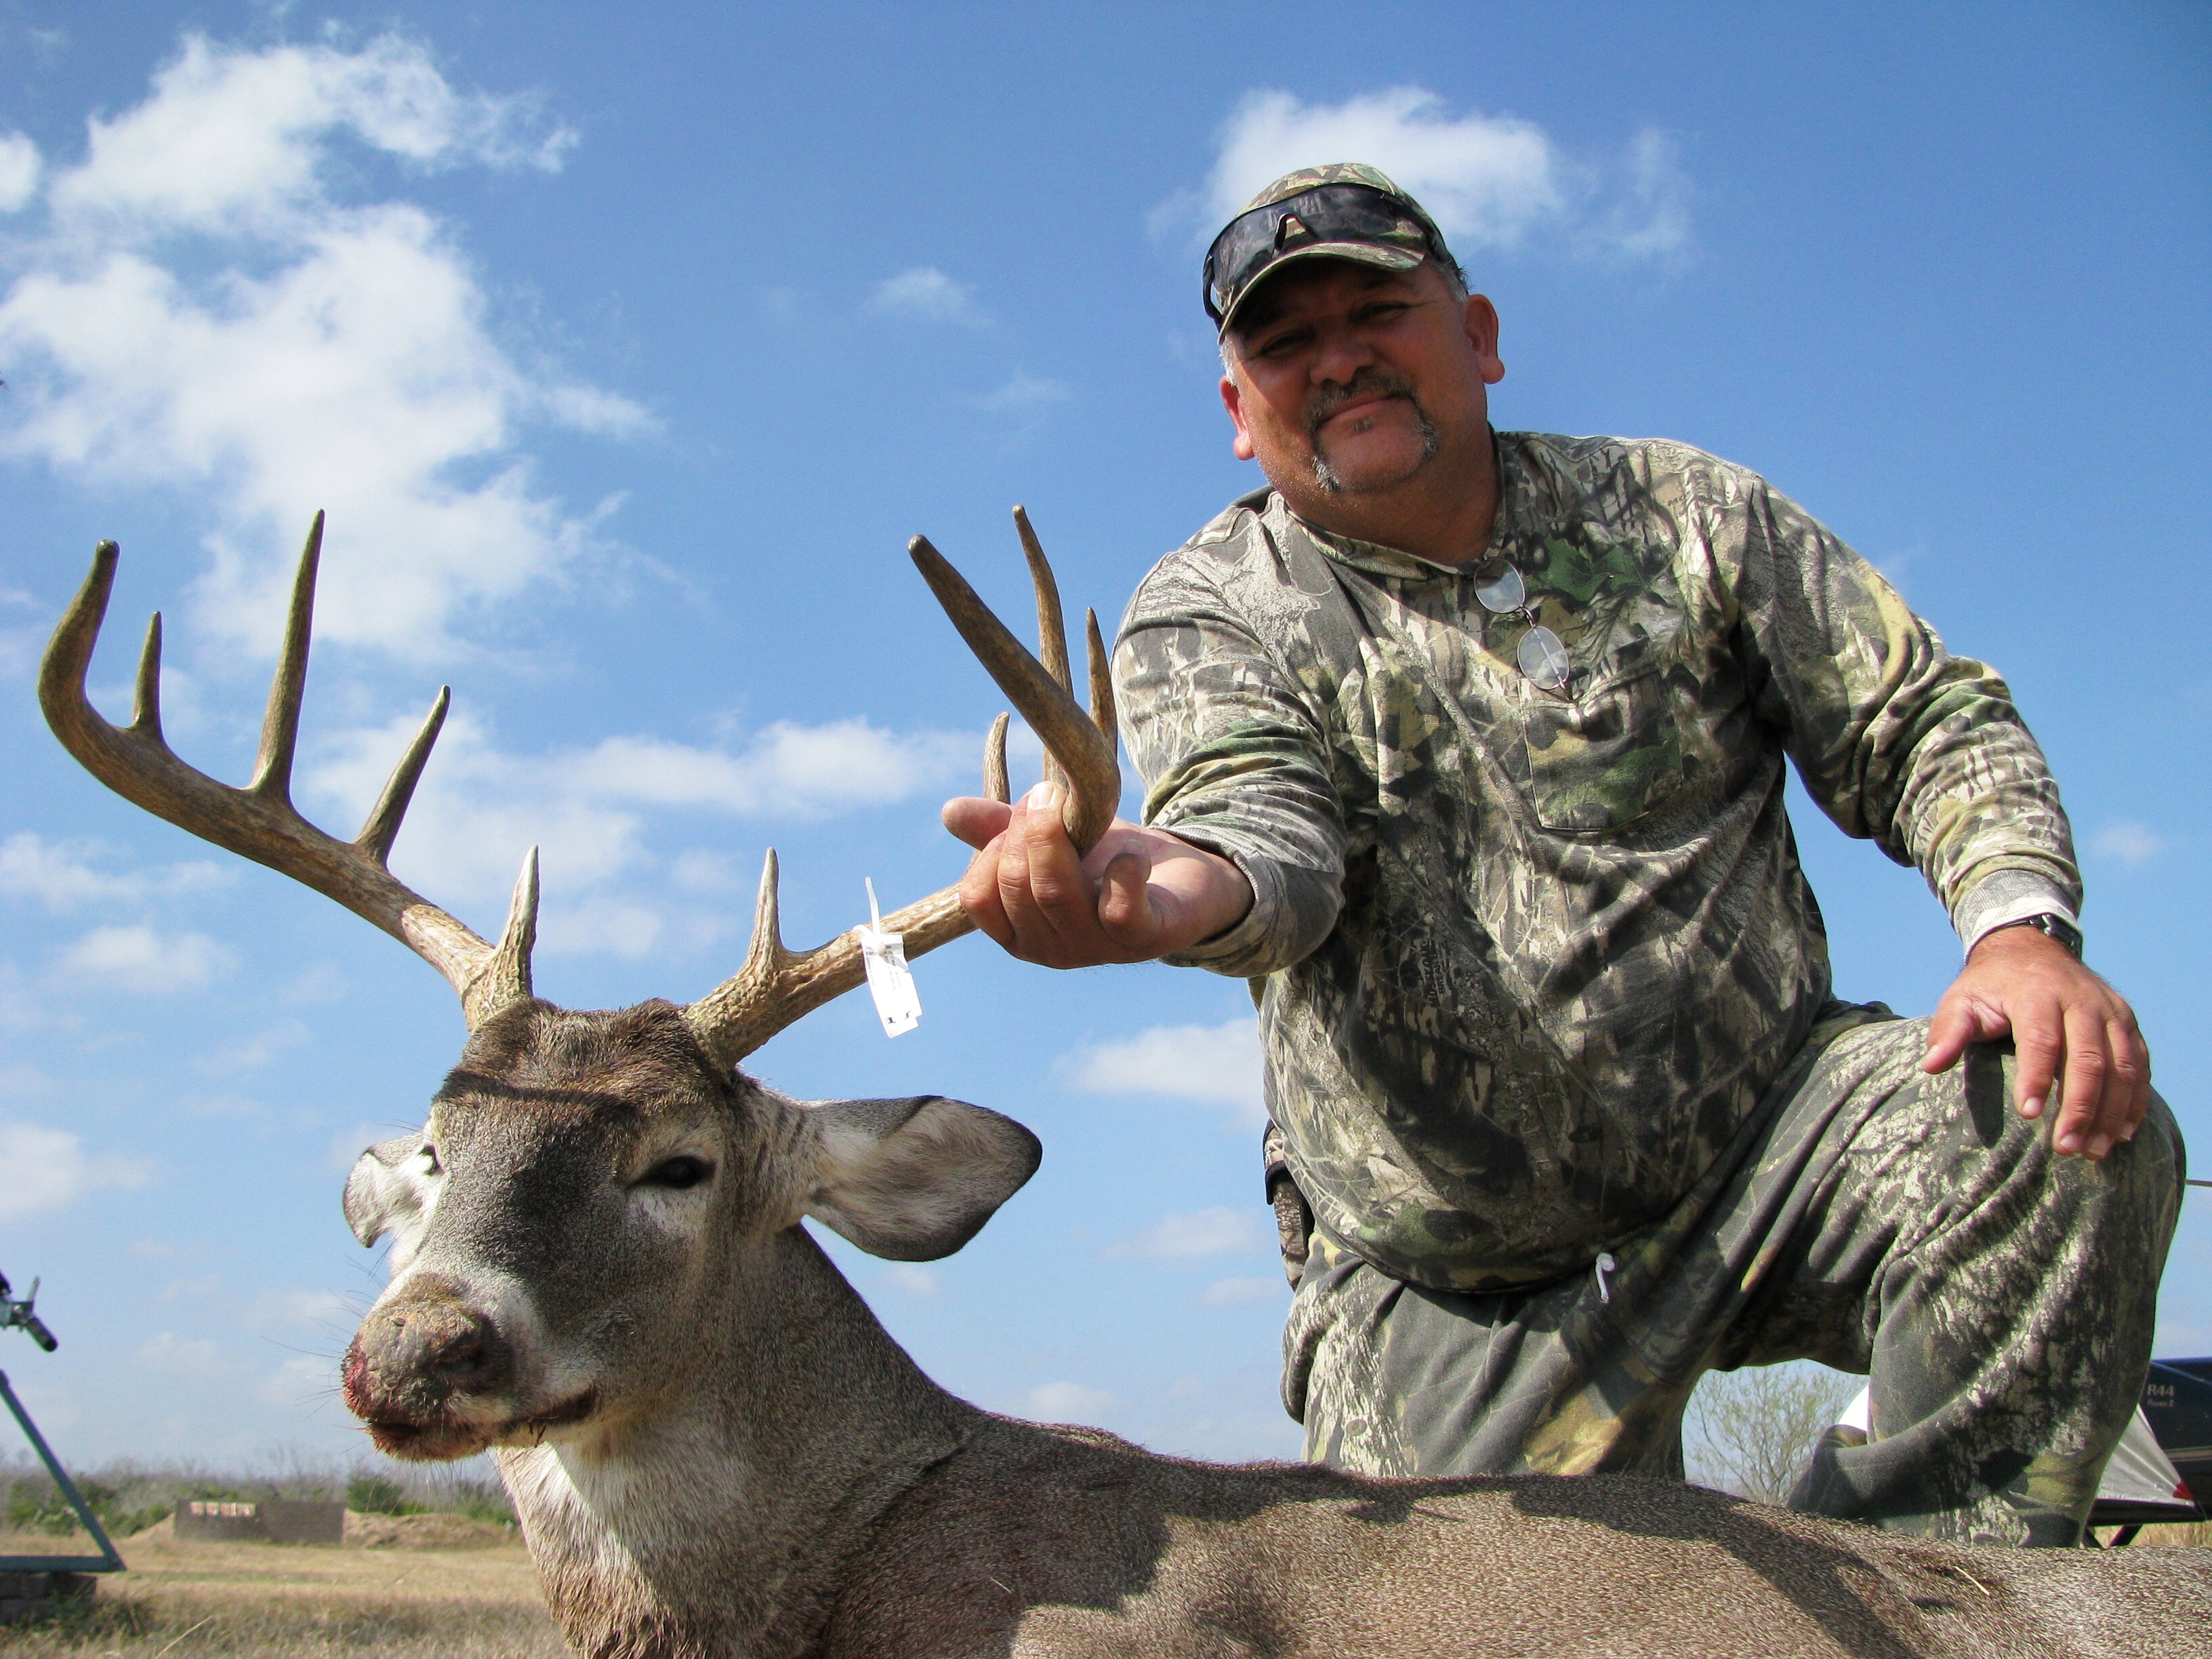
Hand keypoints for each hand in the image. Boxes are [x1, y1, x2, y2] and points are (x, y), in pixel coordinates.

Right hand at [942, 784, 1253, 967]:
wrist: (1183, 879)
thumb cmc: (1107, 861)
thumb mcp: (1051, 837)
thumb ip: (1000, 829)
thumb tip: (950, 811)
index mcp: (1020, 931)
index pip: (978, 898)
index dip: (991, 850)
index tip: (1019, 814)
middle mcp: (1051, 949)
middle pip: (1017, 888)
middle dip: (1028, 830)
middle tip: (1051, 795)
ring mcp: (1097, 948)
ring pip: (1057, 894)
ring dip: (1060, 837)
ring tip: (1074, 804)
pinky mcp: (1144, 936)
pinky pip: (1119, 907)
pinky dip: (1123, 871)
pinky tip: (1129, 856)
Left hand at [1921, 925, 2150, 1158]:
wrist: (2030, 950)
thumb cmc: (1991, 987)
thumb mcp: (1962, 1000)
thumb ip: (1948, 1031)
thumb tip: (1930, 1066)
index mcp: (2036, 994)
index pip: (2040, 1040)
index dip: (2036, 1078)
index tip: (2028, 1114)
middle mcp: (2080, 1000)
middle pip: (2088, 1058)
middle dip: (2080, 1107)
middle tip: (2066, 1148)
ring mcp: (2110, 1011)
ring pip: (2121, 1066)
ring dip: (2111, 1112)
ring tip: (2094, 1150)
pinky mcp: (2128, 1022)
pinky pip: (2140, 1064)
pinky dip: (2135, 1100)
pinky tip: (2123, 1132)